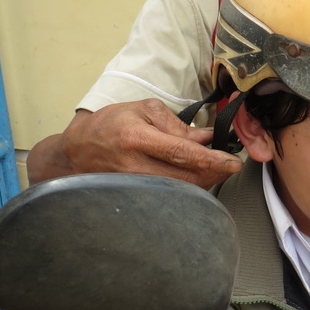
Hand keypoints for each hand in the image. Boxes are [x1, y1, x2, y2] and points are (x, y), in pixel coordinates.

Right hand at [27, 99, 242, 188]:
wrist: (76, 150)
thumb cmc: (112, 124)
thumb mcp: (145, 110)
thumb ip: (178, 124)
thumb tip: (207, 137)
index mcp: (138, 138)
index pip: (182, 153)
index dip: (212, 160)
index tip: (233, 163)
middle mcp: (134, 166)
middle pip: (185, 178)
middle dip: (214, 173)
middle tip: (229, 165)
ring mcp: (132, 186)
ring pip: (179, 192)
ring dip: (202, 182)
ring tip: (212, 169)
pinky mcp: (133, 198)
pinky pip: (167, 198)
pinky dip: (186, 189)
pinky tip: (192, 179)